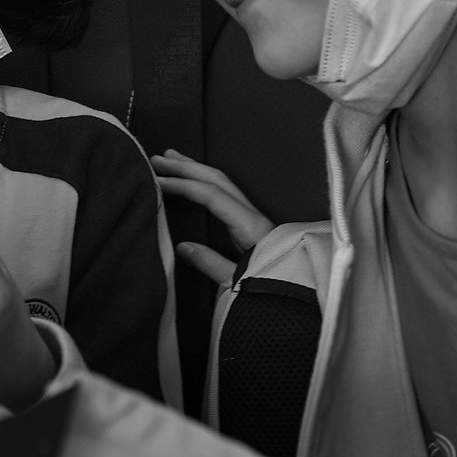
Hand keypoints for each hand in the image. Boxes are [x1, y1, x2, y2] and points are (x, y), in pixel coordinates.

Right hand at [150, 150, 275, 284]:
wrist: (299, 297)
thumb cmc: (273, 290)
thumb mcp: (237, 283)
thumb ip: (210, 263)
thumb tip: (183, 247)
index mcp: (250, 225)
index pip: (211, 194)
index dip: (183, 185)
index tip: (158, 181)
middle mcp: (252, 215)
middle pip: (218, 180)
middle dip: (187, 166)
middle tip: (159, 159)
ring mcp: (252, 217)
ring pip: (222, 183)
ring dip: (196, 169)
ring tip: (173, 160)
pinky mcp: (251, 224)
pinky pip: (225, 193)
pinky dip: (205, 181)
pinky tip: (194, 181)